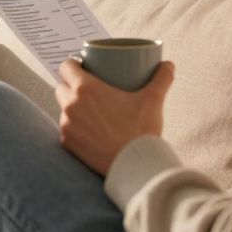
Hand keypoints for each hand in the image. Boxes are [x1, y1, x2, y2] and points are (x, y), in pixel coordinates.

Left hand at [55, 59, 174, 174]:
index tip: (83, 68)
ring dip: (71, 108)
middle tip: (88, 90)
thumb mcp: (153, 100)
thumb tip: (169, 65)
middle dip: (71, 86)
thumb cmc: (141, 130)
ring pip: (63, 109)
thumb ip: (161, 79)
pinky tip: (86, 129)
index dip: (72, 65)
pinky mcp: (68, 144)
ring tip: (89, 110)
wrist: (133, 166)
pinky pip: (66, 130)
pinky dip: (74, 128)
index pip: (66, 67)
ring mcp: (67, 126)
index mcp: (85, 88)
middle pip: (62, 87)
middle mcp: (71, 105)